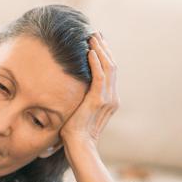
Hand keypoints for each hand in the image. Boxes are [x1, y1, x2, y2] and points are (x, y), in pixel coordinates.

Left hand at [60, 32, 118, 146]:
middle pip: (112, 66)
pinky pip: (100, 76)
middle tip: (96, 35)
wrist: (79, 146)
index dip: (104, 56)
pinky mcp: (98, 100)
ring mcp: (107, 99)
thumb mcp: (79, 112)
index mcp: (109, 100)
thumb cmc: (74, 133)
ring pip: (108, 68)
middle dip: (104, 49)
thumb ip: (80, 100)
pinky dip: (96, 62)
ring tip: (92, 38)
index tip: (96, 44)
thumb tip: (69, 91)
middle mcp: (112, 98)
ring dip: (100, 51)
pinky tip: (90, 52)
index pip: (110, 73)